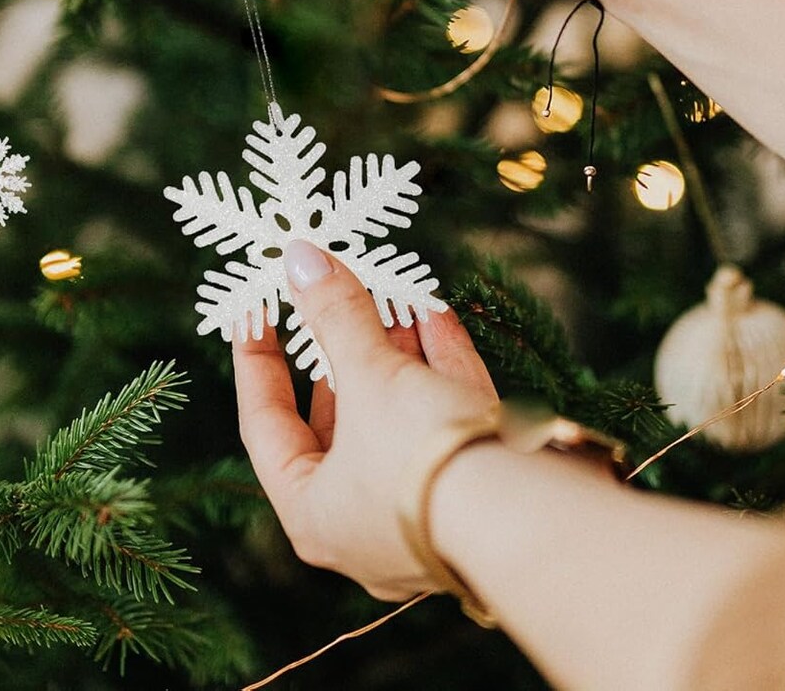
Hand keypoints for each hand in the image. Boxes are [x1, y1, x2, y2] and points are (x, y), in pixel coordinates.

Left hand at [235, 238, 497, 600]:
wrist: (528, 517)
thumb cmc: (422, 460)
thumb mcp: (370, 377)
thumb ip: (335, 314)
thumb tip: (301, 259)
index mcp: (313, 515)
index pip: (266, 427)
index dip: (258, 363)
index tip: (255, 313)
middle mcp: (362, 525)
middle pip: (340, 421)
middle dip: (344, 351)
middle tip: (334, 298)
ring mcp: (424, 514)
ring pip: (396, 419)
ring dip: (395, 352)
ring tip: (390, 295)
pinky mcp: (475, 495)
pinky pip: (444, 425)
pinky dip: (438, 368)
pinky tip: (435, 316)